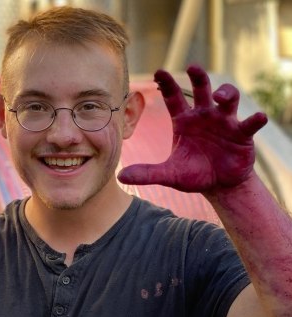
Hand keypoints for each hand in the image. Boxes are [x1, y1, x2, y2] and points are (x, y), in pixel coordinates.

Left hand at [117, 64, 267, 192]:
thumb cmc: (193, 174)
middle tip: (193, 68)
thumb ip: (147, 173)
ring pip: (228, 99)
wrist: (219, 186)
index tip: (158, 72)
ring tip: (221, 97)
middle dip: (198, 77)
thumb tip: (120, 178)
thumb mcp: (169, 174)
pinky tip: (258, 118)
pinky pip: (250, 124)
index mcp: (184, 121)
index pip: (173, 97)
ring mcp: (224, 122)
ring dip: (226, 93)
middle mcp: (204, 116)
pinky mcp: (242, 135)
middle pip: (202, 89)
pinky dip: (255, 120)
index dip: (166, 84)